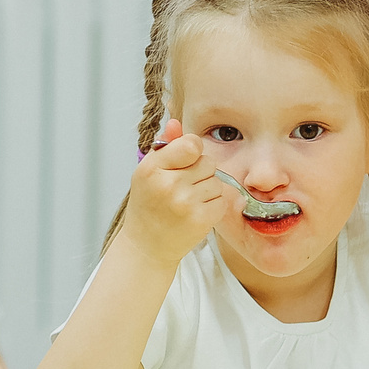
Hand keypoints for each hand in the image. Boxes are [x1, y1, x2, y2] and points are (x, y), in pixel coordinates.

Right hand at [116, 117, 233, 266]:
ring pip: (216, 181)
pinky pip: (222, 201)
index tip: (186, 161)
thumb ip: (165, 148)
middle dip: (201, 172)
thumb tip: (176, 122)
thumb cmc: (148, 207)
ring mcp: (185, 203)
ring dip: (207, 190)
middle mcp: (168, 184)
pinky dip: (213, 207)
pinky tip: (196, 213)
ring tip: (188, 201)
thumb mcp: (148, 174)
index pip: (191, 144)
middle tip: (184, 187)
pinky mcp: (201, 220)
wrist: (146, 247)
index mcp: (152, 168)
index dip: (193, 151)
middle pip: (207, 162)